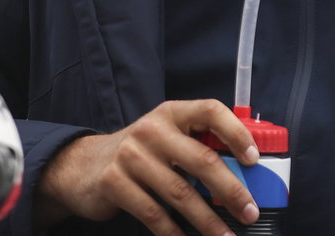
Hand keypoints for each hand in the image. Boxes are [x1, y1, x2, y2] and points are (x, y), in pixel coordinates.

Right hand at [35, 99, 259, 235]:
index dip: (235, 132)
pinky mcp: (114, 183)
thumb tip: (246, 174)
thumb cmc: (138, 154)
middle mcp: (151, 130)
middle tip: (250, 212)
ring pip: (180, 193)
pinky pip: (154, 214)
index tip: (254, 159)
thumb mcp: (164, 138)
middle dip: (231, 190)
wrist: (81, 166)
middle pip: (201, 159)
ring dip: (208, 220)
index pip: (209, 110)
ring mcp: (130, 156)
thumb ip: (197, 146)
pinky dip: (175, 233)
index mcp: (170, 113)